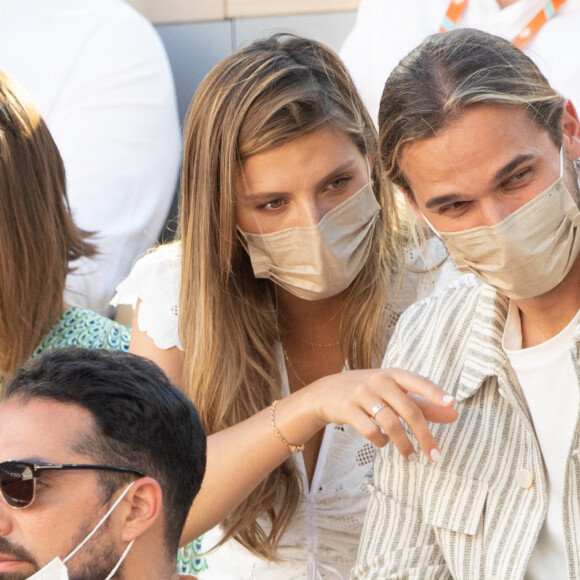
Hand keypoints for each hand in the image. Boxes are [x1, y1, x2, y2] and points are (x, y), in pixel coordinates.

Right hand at [306, 367, 457, 461]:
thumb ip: (422, 403)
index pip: (418, 381)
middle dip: (424, 435)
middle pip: (408, 409)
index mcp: (392, 374)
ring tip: (411, 457)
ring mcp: (362, 393)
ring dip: (404, 444)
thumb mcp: (392, 393)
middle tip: (435, 455)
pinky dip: (381, 441)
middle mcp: (378, 380)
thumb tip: (454, 413)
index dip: (435, 392)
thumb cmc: (366, 392)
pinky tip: (383, 443)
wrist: (325, 393)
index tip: (452, 404)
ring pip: (391, 423)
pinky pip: (370, 430)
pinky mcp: (348, 408)